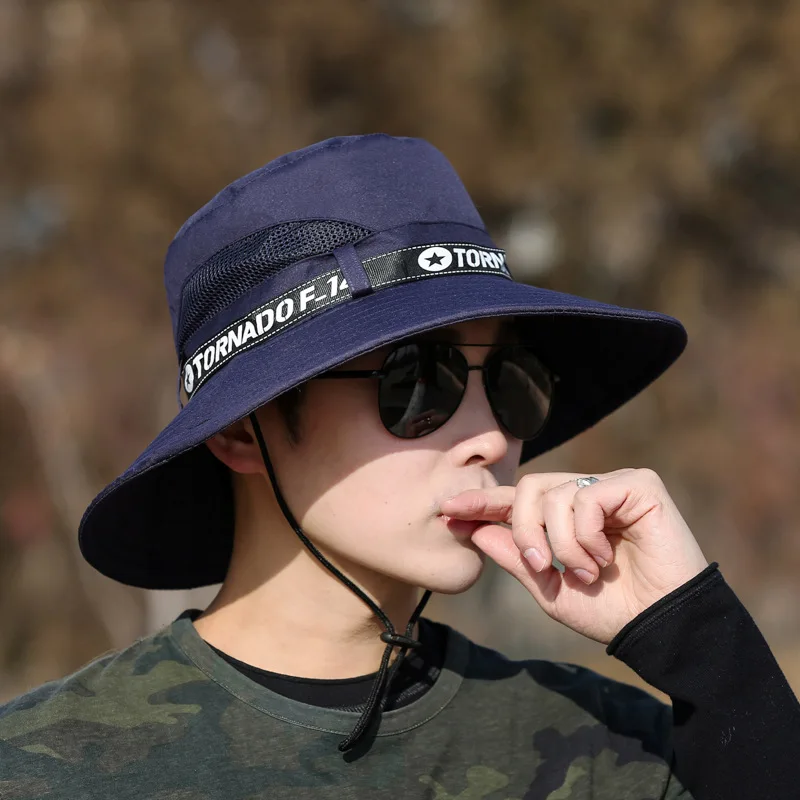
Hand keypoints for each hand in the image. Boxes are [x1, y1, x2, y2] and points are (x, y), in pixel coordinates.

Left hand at [439, 468, 708, 644]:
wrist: (660, 628)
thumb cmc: (612, 611)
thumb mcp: (550, 589)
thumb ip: (516, 557)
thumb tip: (477, 530)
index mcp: (565, 518)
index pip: (517, 500)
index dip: (482, 503)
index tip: (447, 510)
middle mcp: (586, 495)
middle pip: (529, 488)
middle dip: (525, 530)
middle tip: (542, 567)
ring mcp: (612, 485)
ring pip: (555, 494)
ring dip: (563, 545)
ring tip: (589, 572)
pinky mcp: (638, 484)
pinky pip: (587, 497)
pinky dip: (587, 535)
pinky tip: (608, 556)